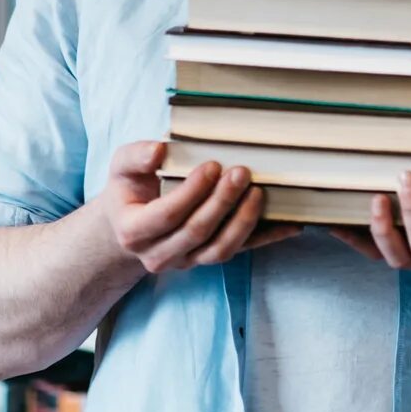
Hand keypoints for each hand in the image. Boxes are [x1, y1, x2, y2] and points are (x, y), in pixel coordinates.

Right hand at [97, 140, 297, 274]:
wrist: (128, 228)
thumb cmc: (128, 191)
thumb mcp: (121, 168)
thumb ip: (135, 157)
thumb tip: (159, 150)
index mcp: (134, 232)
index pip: (168, 215)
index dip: (192, 192)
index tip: (212, 165)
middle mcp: (159, 254)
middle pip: (197, 232)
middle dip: (222, 202)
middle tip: (241, 172)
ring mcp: (186, 261)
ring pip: (220, 249)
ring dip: (243, 222)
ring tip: (259, 192)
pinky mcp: (207, 259)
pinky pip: (241, 252)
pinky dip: (266, 238)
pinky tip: (290, 223)